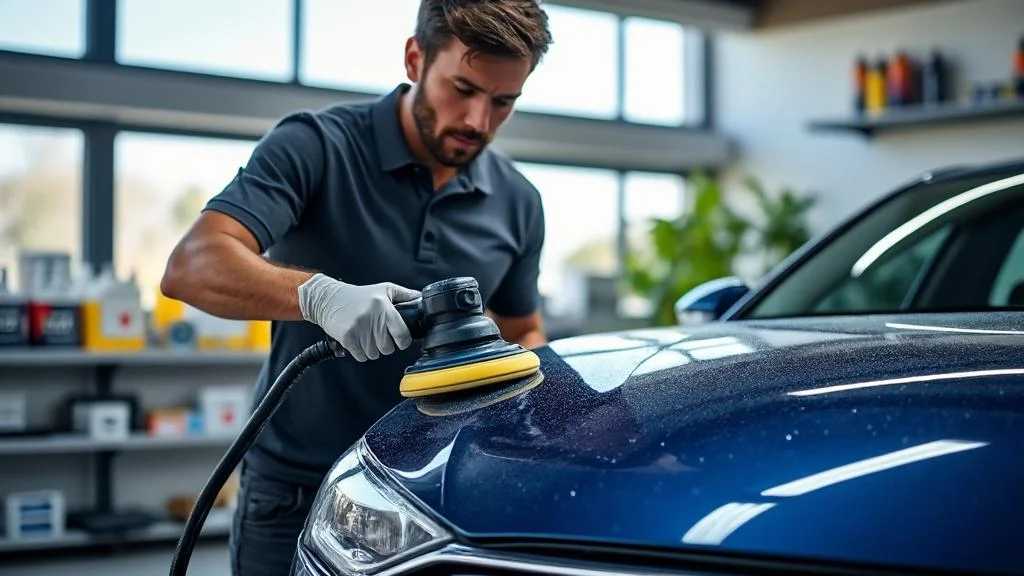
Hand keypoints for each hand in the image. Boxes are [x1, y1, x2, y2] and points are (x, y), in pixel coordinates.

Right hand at [298, 274, 420, 361]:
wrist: (328, 299)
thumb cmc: (358, 295)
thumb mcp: (383, 289)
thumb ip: (404, 295)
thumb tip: (421, 299)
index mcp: (383, 307)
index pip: (401, 333)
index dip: (403, 341)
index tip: (401, 340)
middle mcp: (371, 318)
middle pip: (388, 348)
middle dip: (387, 345)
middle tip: (381, 336)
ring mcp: (358, 329)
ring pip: (375, 354)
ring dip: (374, 349)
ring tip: (368, 337)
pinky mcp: (347, 338)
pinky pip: (361, 356)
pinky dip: (362, 353)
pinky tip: (359, 341)